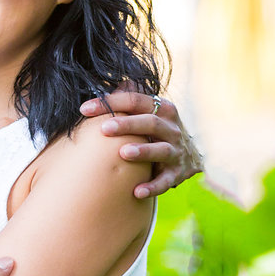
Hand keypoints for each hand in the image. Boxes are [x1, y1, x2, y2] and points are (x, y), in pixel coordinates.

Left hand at [80, 91, 202, 198]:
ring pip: (161, 149)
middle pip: (149, 122)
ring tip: (123, 153)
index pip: (135, 100)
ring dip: (143, 151)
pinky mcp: (177, 173)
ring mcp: (175, 150)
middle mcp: (171, 128)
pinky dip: (153, 186)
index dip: (110, 102)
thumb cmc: (157, 131)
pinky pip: (165, 181)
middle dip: (127, 124)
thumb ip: (129, 100)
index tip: (84, 109)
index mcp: (162, 109)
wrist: (190, 156)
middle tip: (104, 128)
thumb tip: (103, 83)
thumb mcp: (149, 112)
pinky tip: (137, 192)